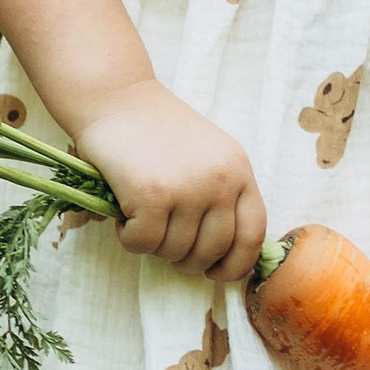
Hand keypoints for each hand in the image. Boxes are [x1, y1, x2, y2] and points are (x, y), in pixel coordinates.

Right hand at [75, 84, 266, 276]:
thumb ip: (222, 194)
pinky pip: (143, 244)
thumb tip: (222, 255)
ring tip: (140, 218)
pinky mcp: (152, 196)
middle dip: (186, 260)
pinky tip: (123, 214)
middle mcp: (220, 181)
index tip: (215, 272)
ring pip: (174, 252)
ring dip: (153, 246)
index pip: (253, 235)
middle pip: (212, 250)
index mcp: (239, 171)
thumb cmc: (157, 129)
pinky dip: (129, 237)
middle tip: (164, 244)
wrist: (116, 97)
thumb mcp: (208, 155)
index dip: (235, 264)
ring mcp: (188, 189)